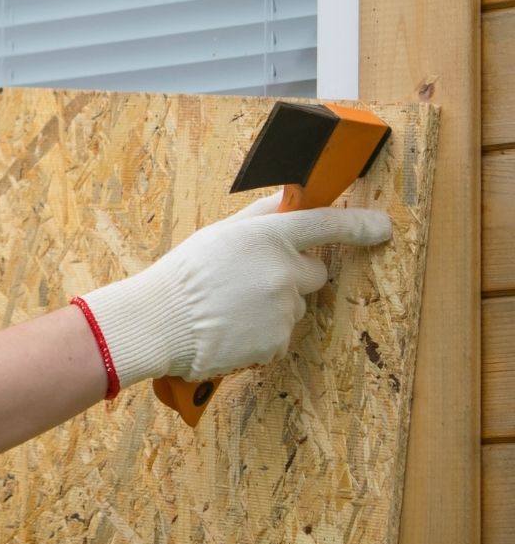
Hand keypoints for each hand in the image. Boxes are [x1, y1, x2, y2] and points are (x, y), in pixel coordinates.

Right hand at [74, 193, 391, 390]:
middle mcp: (284, 272)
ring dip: (273, 307)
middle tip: (251, 280)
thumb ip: (260, 216)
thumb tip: (288, 200)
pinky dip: (262, 333)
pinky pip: (281, 335)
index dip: (359, 224)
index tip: (382, 226)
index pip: (325, 224)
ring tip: (232, 307)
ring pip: (294, 306)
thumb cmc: (185, 273)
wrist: (161, 321)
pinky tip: (233, 327)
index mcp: (268, 237)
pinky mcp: (277, 342)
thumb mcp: (220, 232)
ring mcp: (284, 309)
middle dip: (293, 276)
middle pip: (314, 274)